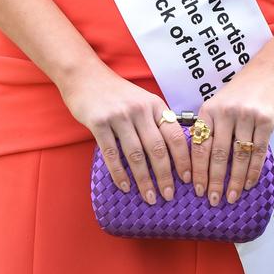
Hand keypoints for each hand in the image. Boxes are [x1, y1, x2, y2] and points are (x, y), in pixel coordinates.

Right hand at [59, 62, 191, 204]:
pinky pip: (111, 153)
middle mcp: (140, 109)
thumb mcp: (142, 100)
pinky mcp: (99, 122)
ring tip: (149, 197)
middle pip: (157, 148)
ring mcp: (119, 115)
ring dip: (144, 180)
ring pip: (136, 154)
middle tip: (168, 196)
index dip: (183, 159)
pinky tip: (125, 186)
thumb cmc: (117, 93)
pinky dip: (119, 173)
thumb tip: (171, 155)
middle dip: (165, 176)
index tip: (187, 179)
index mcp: (154, 105)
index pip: (175, 135)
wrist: (86, 76)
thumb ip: (155, 121)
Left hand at [190, 61, 273, 206]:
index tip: (196, 189)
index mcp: (209, 109)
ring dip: (235, 181)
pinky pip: (257, 152)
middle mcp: (225, 112)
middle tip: (212, 200)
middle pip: (217, 154)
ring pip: (238, 157)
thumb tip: (200, 162)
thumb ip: (211, 127)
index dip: (197, 170)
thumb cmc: (242, 91)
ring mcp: (246, 116)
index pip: (199, 145)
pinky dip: (253, 171)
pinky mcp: (265, 120)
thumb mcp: (219, 103)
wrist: (270, 71)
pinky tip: (249, 184)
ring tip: (231, 197)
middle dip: (214, 181)